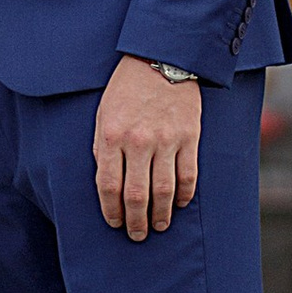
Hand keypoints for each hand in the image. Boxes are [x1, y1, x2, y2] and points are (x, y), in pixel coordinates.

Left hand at [94, 56, 201, 239]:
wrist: (161, 57)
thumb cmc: (127, 88)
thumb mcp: (103, 113)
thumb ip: (101, 147)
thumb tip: (107, 182)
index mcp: (111, 135)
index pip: (108, 185)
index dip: (111, 210)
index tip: (114, 223)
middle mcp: (138, 141)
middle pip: (136, 195)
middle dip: (135, 221)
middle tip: (137, 235)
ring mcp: (166, 140)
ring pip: (164, 191)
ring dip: (161, 215)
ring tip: (159, 226)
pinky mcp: (190, 137)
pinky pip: (188, 175)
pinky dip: (185, 195)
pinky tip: (181, 204)